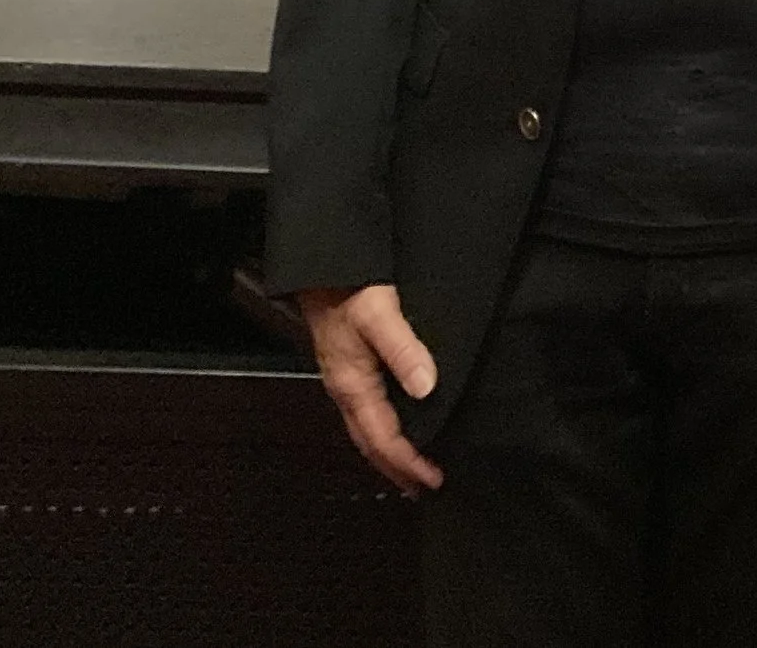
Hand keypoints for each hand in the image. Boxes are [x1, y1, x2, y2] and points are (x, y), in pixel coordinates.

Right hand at [297, 284, 443, 493]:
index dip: (408, 462)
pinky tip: (396, 427)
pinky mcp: (348, 369)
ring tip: (413, 468)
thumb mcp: (380, 316)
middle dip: (397, 468)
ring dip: (389, 453)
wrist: (323, 269)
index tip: (432, 479)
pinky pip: (366, 413)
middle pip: (371, 444)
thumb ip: (404, 351)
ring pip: (366, 430)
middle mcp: (346, 390)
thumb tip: (428, 388)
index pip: (382, 439)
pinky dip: (382, 431)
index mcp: (353, 386)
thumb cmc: (348, 291)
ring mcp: (345, 381)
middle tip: (425, 486)